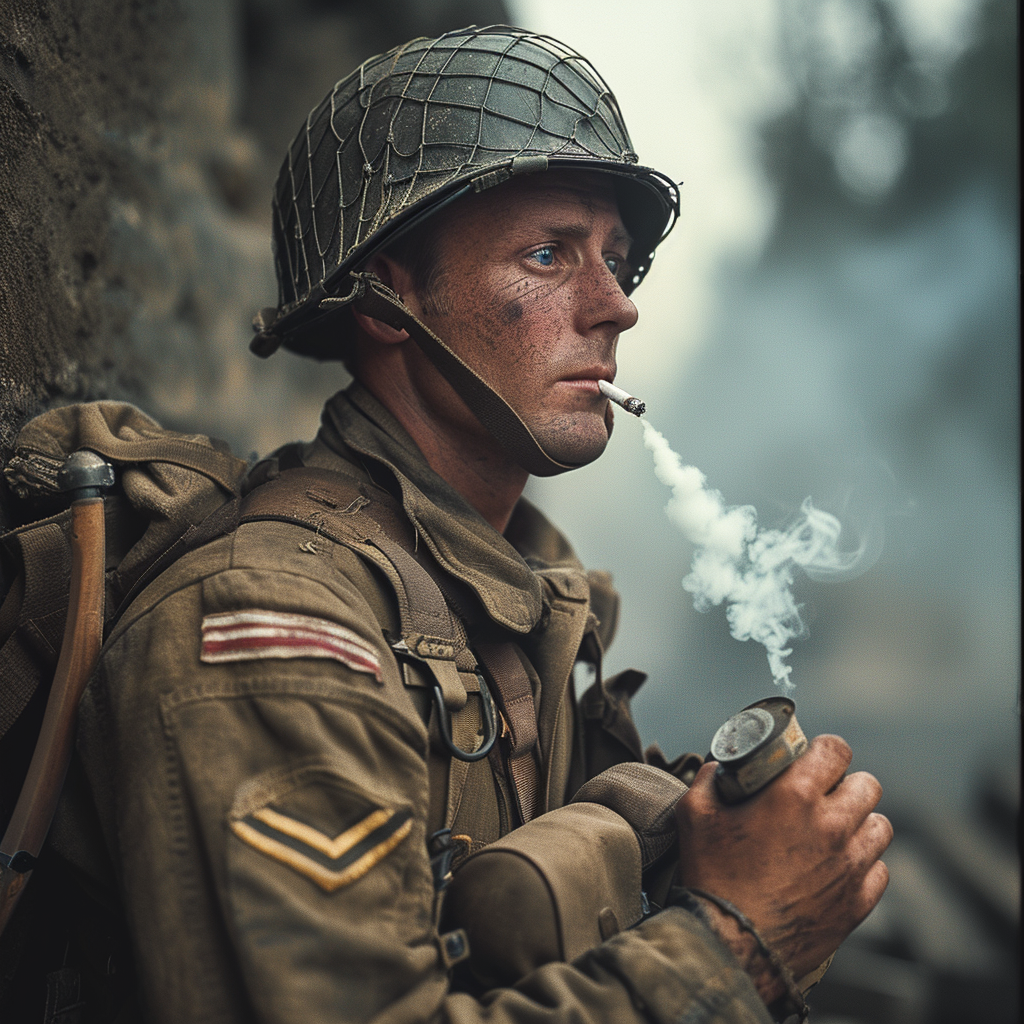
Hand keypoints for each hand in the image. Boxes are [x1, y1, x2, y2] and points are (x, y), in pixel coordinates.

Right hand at [674, 735, 891, 986]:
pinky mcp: (858, 902)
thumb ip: (708, 780)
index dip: (824, 749)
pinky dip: (863, 863)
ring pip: (880, 826)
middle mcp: (833, 826)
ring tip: (834, 830)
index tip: (810, 757)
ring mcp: (851, 866)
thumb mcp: (695, 815)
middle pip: (867, 785)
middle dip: (845, 783)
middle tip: (821, 795)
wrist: (731, 946)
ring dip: (860, 822)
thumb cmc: (713, 878)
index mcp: (796, 797)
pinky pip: (879, 870)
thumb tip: (717, 767)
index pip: (836, 750)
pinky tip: (837, 866)